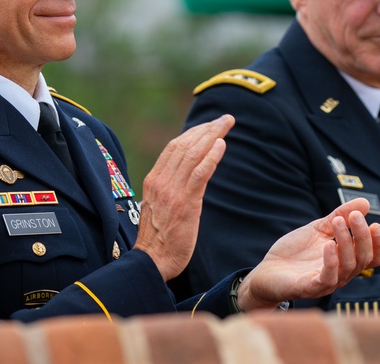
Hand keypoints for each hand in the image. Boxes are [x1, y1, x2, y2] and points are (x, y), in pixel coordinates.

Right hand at [133, 115, 231, 279]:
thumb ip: (168, 189)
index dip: (193, 132)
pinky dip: (210, 157)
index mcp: (153, 180)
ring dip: (212, 136)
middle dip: (207, 128)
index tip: (209, 125)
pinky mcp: (185, 203)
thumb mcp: (157, 206)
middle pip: (185, 145)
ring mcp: (172, 191)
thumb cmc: (157, 239)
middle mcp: (161, 181)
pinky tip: (221, 145)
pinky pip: (199, 174)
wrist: (151, 261)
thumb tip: (182, 179)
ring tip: (227, 124)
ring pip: (193, 154)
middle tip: (225, 119)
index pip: (174, 147)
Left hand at [235, 198, 379, 310]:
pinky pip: (328, 278)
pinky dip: (331, 261)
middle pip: (364, 259)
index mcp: (346, 260)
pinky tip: (328, 245)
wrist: (267, 270)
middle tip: (356, 216)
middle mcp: (342, 273)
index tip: (376, 224)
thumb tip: (365, 202)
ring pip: (348, 266)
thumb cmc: (296, 252)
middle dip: (362, 236)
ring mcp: (327, 282)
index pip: (373, 257)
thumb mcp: (319, 229)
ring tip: (338, 222)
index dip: (379, 243)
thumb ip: (340, 216)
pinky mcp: (310, 287)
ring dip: (345, 242)